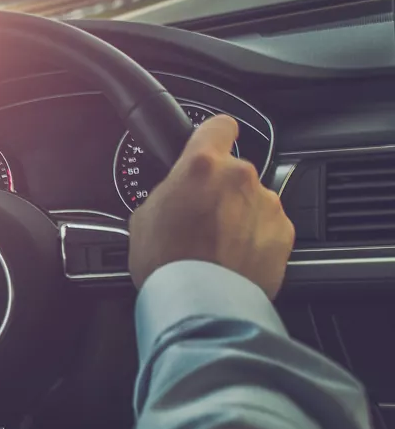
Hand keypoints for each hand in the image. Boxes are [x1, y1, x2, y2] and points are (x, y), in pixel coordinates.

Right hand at [129, 115, 294, 298]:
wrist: (200, 303)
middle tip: (200, 218)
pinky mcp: (284, 232)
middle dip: (220, 189)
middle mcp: (240, 177)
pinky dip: (255, 238)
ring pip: (252, 199)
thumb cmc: (168, 263)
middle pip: (234, 170)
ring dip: (239, 215)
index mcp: (202, 165)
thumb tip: (176, 193)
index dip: (214, 134)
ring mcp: (266, 204)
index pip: (219, 124)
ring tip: (217, 245)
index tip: (212, 142)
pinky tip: (234, 258)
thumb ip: (168, 191)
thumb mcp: (144, 216)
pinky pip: (268, 226)